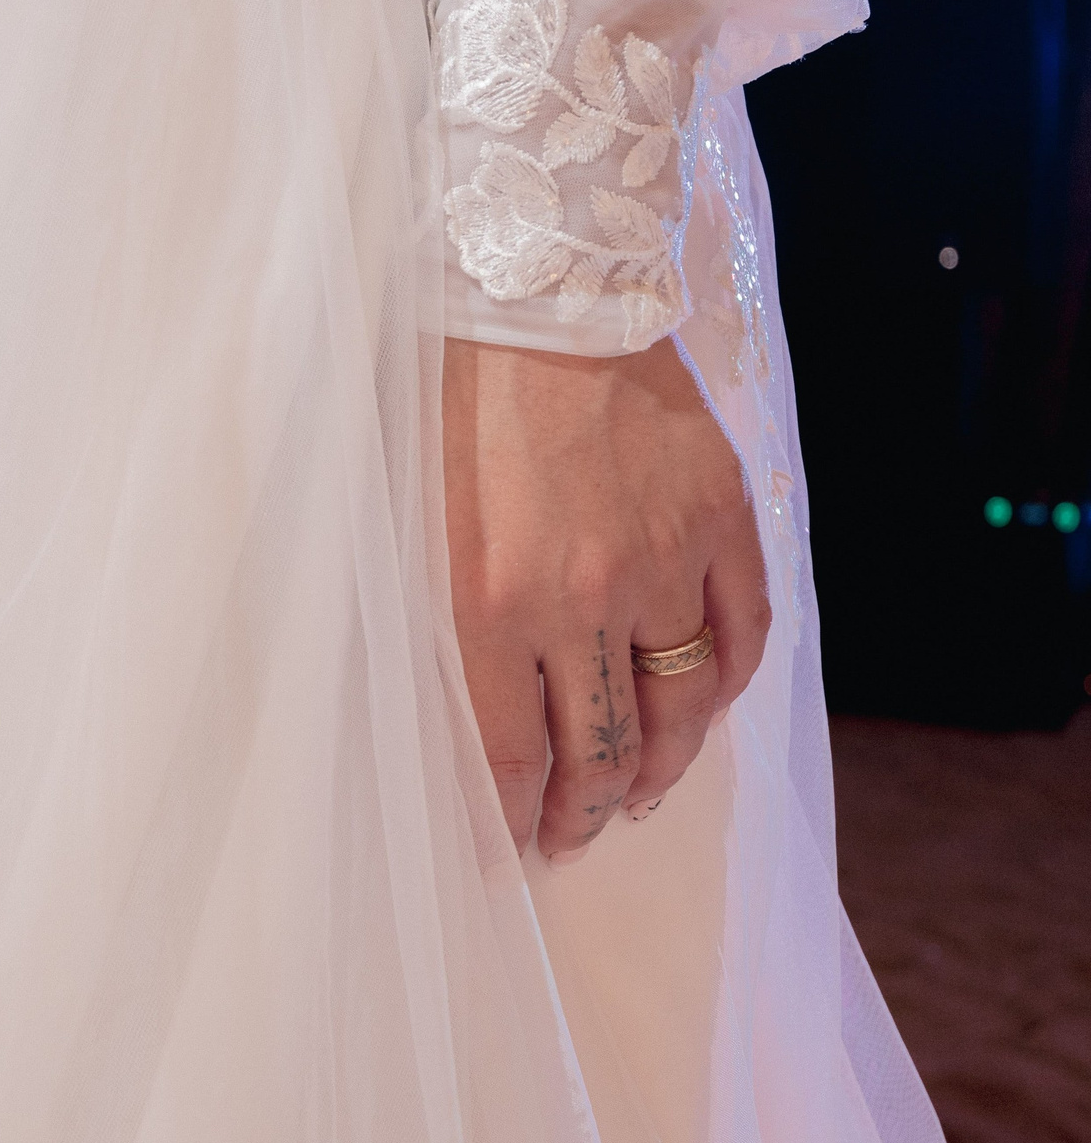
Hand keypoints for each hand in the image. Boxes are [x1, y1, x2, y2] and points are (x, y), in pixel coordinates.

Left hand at [442, 337, 771, 862]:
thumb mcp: (402, 519)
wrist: (534, 291)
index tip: (501, 851)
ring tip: (632, 800)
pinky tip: (695, 716)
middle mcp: (583, 600)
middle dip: (580, 818)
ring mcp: (663, 563)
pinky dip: (722, 693)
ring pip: (679, 714)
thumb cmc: (441, 400)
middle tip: (565, 839)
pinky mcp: (720, 520)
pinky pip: (741, 639)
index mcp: (487, 605)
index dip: (506, 822)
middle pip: (599, 754)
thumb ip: (421, 618)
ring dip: (656, 775)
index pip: (506, 759)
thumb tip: (429, 711)